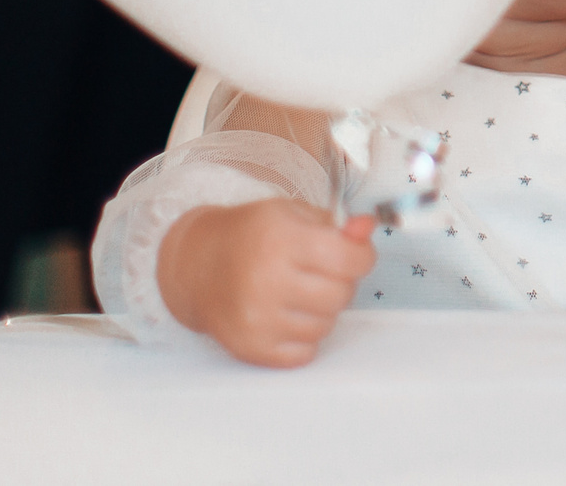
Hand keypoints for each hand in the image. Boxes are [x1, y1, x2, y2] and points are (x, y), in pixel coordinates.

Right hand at [158, 198, 376, 367]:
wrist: (199, 266)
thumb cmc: (252, 237)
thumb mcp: (293, 214)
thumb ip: (336, 224)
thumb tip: (365, 229)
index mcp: (281, 240)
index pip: (349, 259)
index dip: (361, 256)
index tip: (354, 253)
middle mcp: (266, 281)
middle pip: (340, 295)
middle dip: (340, 282)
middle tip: (320, 273)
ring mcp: (257, 319)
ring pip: (325, 325)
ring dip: (322, 310)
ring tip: (300, 292)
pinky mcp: (251, 348)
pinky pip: (305, 352)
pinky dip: (304, 336)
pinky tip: (288, 315)